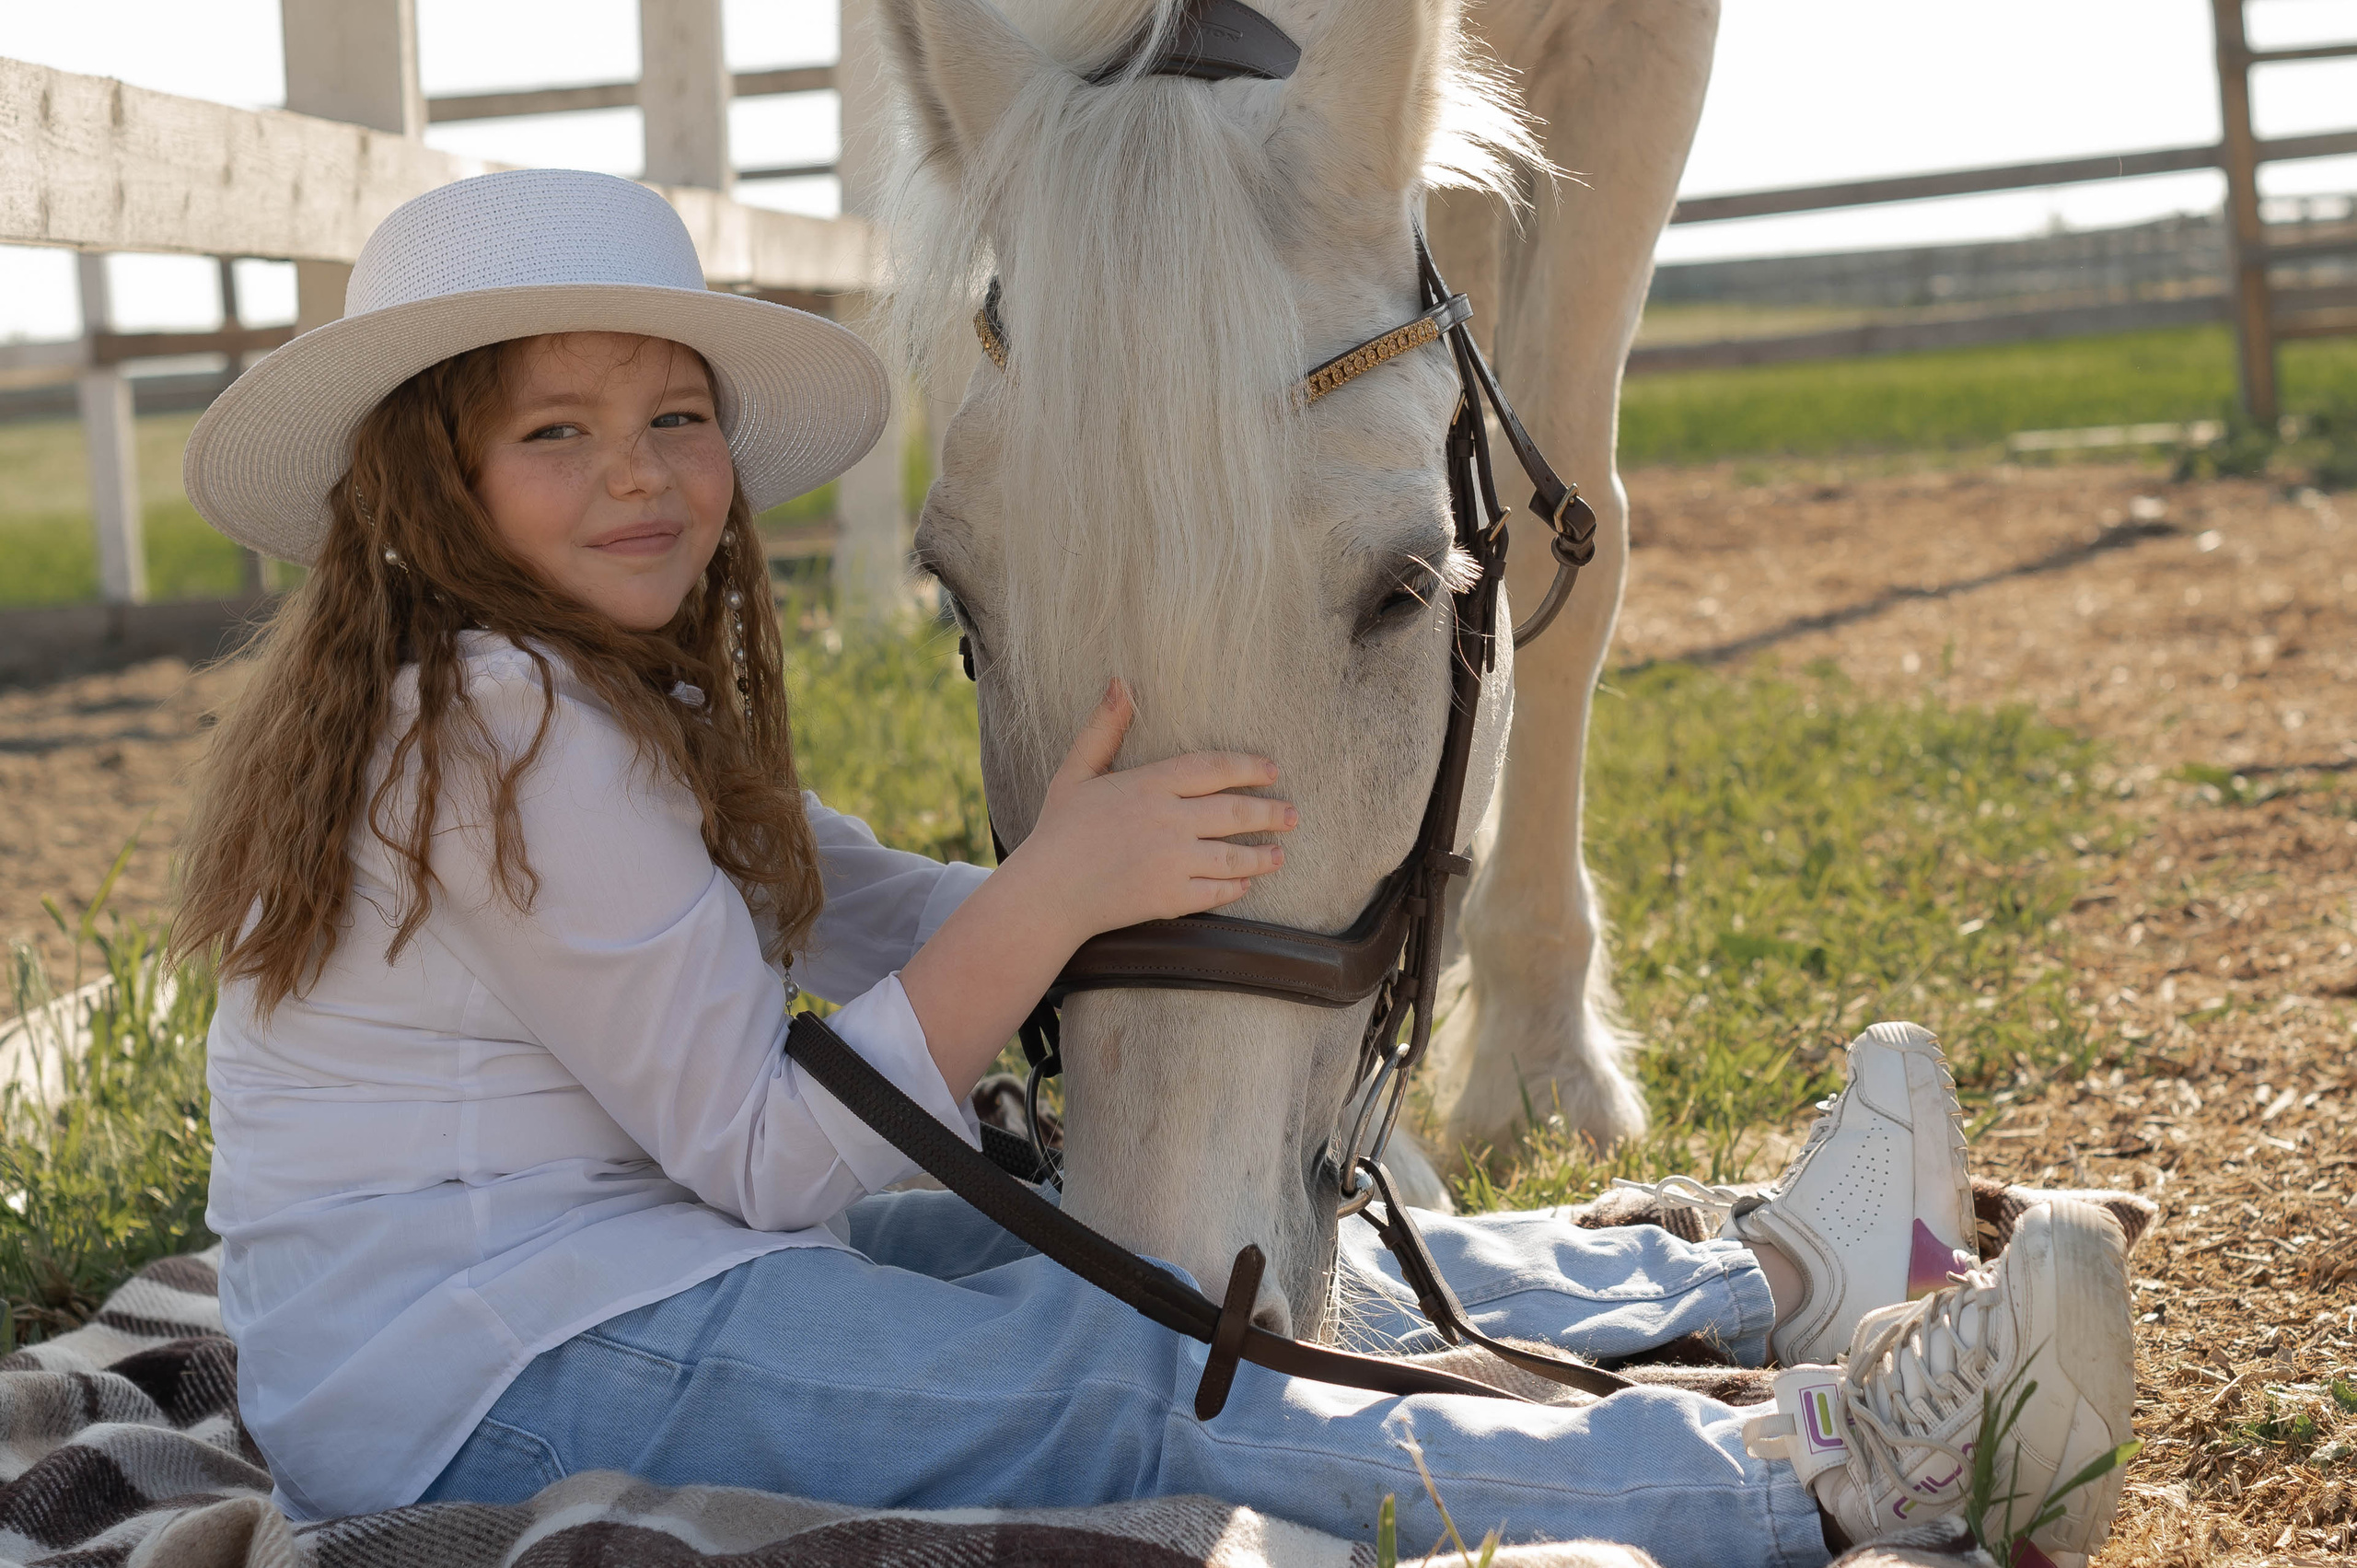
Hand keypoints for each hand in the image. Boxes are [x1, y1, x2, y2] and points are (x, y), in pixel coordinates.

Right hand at [1002, 678, 1295, 943]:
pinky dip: (1236, 888)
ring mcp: (1172, 861)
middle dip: (1270, 812)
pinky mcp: (1170, 898)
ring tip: (1279, 854)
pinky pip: (1216, 892)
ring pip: (1233, 856)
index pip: (1214, 767)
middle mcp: (1167, 821)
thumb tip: (1120, 682)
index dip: (1248, 767)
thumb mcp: (1077, 772)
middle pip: (1235, 812)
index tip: (1272, 770)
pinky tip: (1245, 884)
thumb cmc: (1058, 830)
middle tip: (1292, 814)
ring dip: (1262, 855)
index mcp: (1149, 785)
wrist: (1046, 894)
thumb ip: (1104, 729)